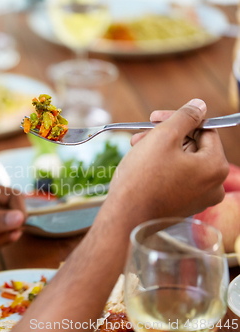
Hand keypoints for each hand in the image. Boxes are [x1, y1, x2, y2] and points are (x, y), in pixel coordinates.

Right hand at [105, 99, 227, 227]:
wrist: (125, 216)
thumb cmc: (143, 178)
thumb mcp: (163, 137)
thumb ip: (185, 117)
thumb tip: (200, 106)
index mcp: (215, 167)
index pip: (204, 130)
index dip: (178, 120)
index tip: (154, 118)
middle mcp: (214, 186)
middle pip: (193, 147)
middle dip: (165, 137)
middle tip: (141, 134)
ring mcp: (199, 200)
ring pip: (183, 163)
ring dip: (160, 151)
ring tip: (136, 148)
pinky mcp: (182, 208)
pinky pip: (176, 179)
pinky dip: (161, 169)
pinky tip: (141, 166)